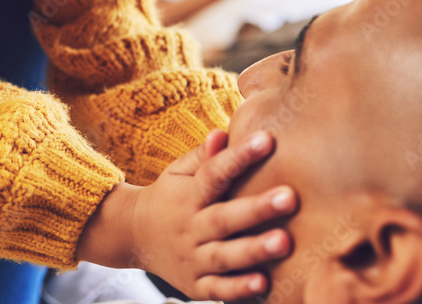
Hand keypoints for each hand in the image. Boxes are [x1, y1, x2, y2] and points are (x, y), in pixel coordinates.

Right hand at [133, 129, 296, 300]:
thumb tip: (222, 134)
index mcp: (188, 196)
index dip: (239, 156)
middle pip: (224, 218)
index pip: (214, 174)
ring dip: (254, 250)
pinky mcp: (195, 285)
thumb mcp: (178, 172)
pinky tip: (263, 283)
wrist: (132, 236)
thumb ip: (203, 156)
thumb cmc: (170, 197)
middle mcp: (190, 228)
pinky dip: (238, 289)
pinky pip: (217, 289)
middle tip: (289, 197)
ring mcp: (192, 259)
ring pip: (224, 256)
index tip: (267, 140)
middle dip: (257, 209)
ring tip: (284, 242)